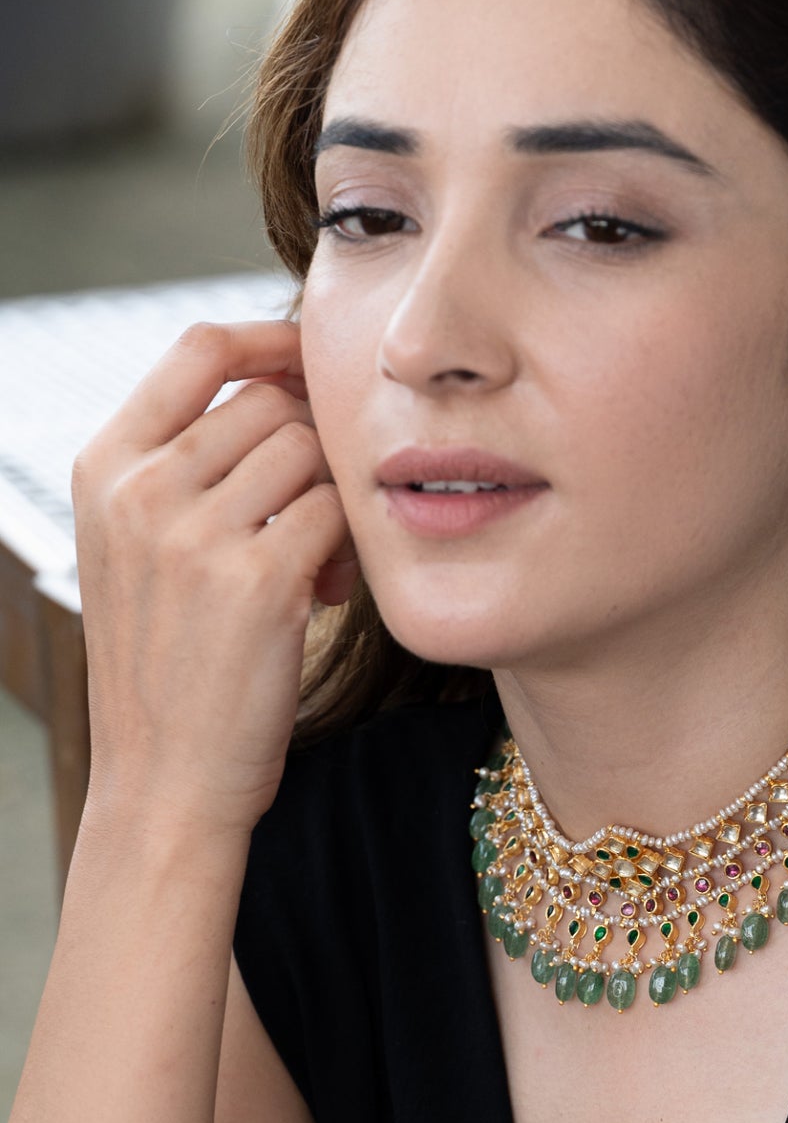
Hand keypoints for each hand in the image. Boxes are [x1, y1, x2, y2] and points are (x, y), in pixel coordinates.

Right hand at [72, 319, 361, 837]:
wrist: (166, 782)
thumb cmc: (170, 668)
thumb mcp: (141, 552)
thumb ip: (184, 469)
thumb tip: (279, 387)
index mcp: (104, 468)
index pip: (198, 348)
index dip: (269, 340)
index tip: (311, 364)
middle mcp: (140, 489)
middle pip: (270, 404)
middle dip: (311, 451)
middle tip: (313, 518)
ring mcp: (193, 533)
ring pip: (310, 455)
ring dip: (333, 502)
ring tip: (317, 564)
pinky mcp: (257, 580)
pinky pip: (337, 513)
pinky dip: (348, 547)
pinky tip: (326, 593)